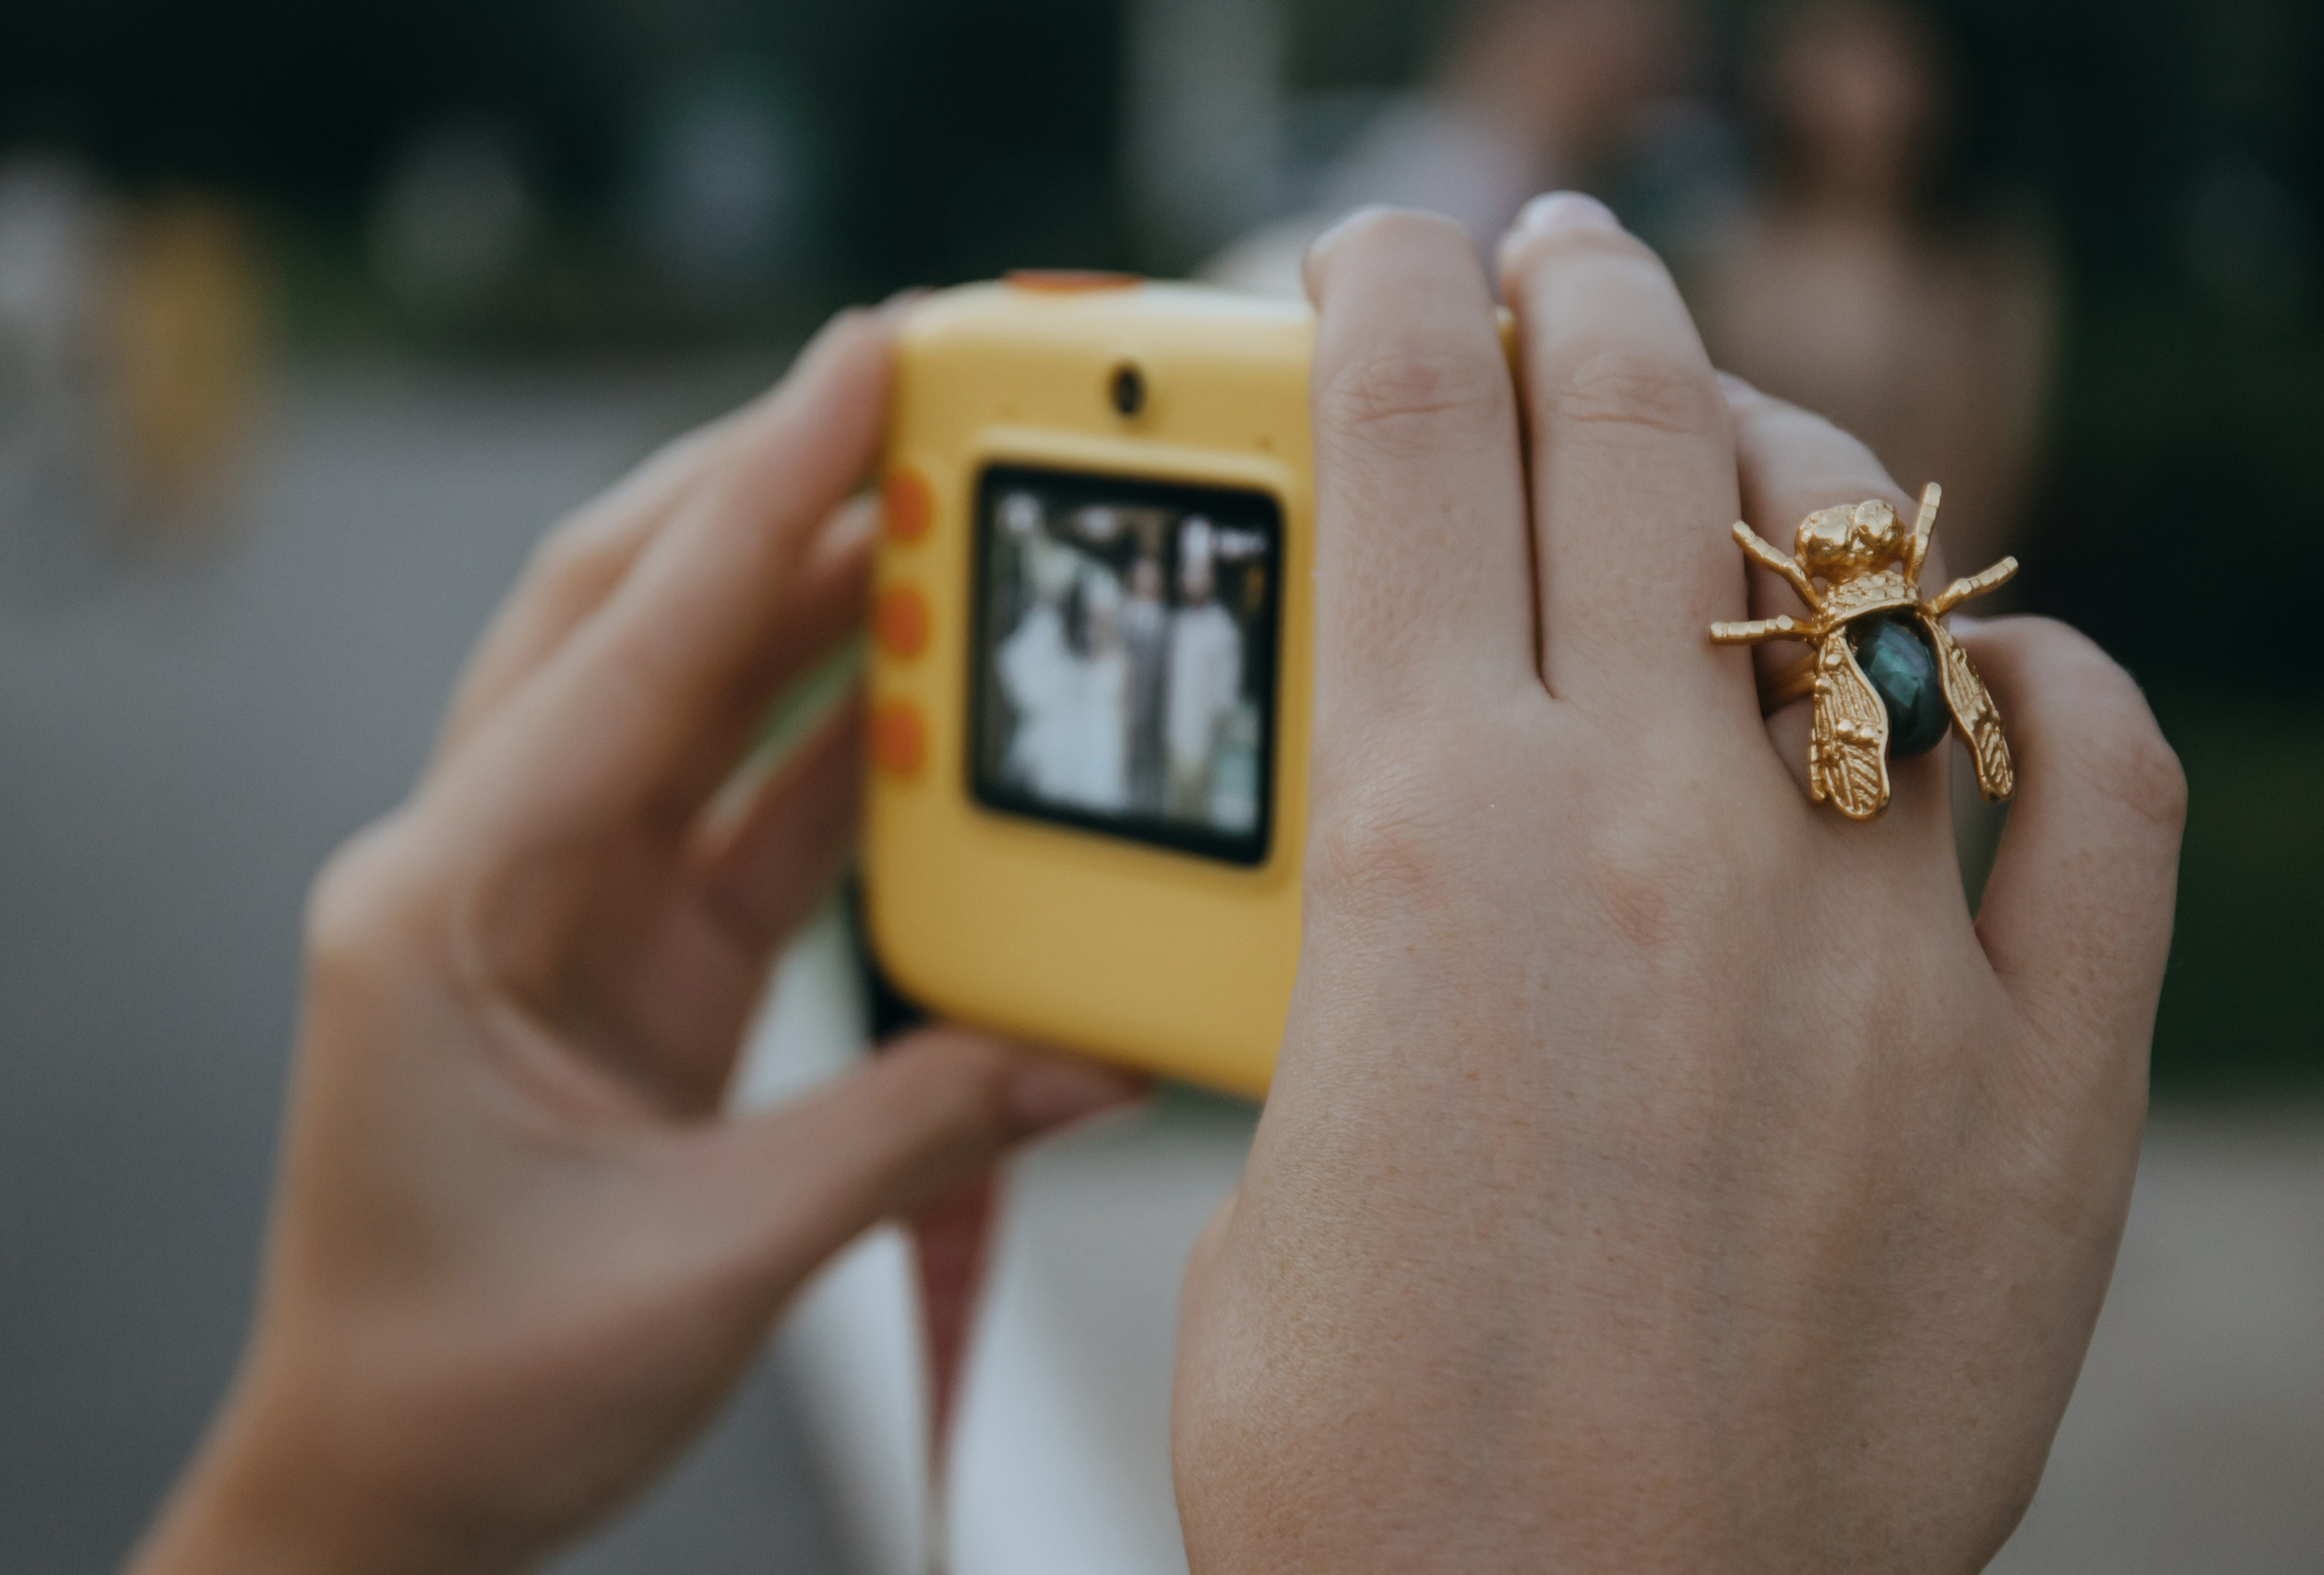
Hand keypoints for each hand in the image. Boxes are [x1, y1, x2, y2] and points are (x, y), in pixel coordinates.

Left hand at [129, 308, 1142, 1574]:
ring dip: (810, 601)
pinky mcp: (621, 955)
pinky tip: (928, 695)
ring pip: (688, 695)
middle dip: (769, 491)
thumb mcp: (702, 1266)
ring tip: (944, 512)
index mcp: (443, 908)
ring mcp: (551, 905)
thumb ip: (911, 1137)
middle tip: (915, 394)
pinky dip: (835, 743)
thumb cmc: (469, 1387)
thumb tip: (1091, 1055)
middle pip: (630, 616)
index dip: (754, 496)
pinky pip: (739, 805)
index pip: (623, 654)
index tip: (858, 362)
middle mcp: (481, 871)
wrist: (385, 1485)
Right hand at [1172, 197, 2181, 1571]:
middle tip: (1564, 266)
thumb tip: (1419, 850)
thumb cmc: (1368, 1458)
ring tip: (1740, 444)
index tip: (1381, 248)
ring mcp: (1878, 944)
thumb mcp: (1273, 1134)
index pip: (1401, 445)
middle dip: (1585, 297)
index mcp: (1420, 851)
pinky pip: (2106, 773)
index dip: (1382, 294)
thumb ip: (1353, 945)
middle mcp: (1656, 845)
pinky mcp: (2043, 1073)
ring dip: (1787, 455)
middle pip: (1634, 433)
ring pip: (1865, 561)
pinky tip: (1993, 681)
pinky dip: (2052, 685)